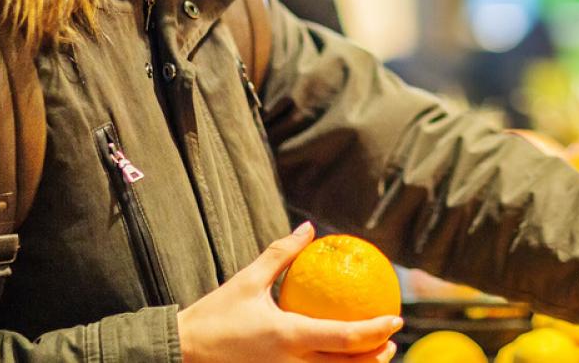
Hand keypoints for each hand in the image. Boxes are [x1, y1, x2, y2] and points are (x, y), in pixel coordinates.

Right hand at [177, 222, 402, 362]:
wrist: (181, 353)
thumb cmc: (214, 315)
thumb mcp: (248, 281)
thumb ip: (282, 254)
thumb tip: (309, 229)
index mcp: (289, 336)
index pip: (346, 338)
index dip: (377, 330)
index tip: (397, 318)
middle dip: (378, 356)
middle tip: (392, 339)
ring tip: (374, 352)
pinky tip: (338, 358)